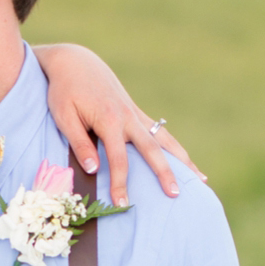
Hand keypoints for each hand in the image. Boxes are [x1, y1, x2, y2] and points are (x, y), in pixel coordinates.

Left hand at [33, 43, 195, 208]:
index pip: (118, 158)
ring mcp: (135, 114)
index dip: (120, 182)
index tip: (122, 203)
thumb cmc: (64, 90)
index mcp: (109, 119)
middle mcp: (128, 117)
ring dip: (182, 159)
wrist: (75, 62)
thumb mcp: (64, 116)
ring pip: (164, 140)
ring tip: (200, 179)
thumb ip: (79, 143)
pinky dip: (174, 148)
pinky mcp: (136, 112)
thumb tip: (94, 170)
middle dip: (164, 173)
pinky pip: (160, 133)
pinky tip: (186, 161)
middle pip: (152, 149)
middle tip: (175, 194)